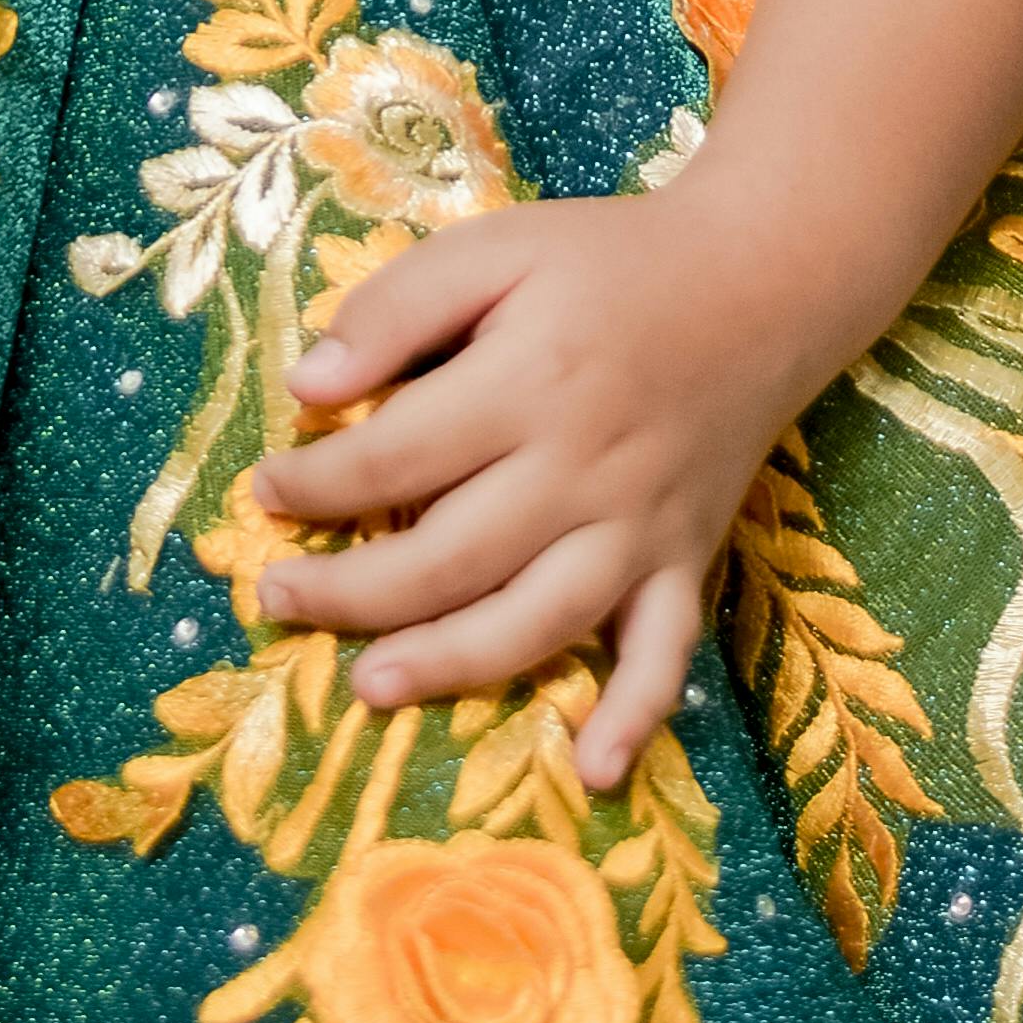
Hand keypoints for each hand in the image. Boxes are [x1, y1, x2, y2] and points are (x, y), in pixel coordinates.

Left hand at [244, 183, 804, 793]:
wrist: (756, 283)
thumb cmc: (604, 263)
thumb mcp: (494, 248)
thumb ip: (398, 308)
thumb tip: (309, 387)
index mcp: (531, 383)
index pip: (396, 457)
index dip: (317, 483)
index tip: (266, 491)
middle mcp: (584, 470)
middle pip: (449, 557)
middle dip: (350, 589)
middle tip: (277, 596)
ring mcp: (640, 527)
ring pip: (536, 622)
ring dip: (449, 665)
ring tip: (368, 686)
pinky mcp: (686, 560)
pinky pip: (665, 654)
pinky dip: (634, 718)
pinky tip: (593, 773)